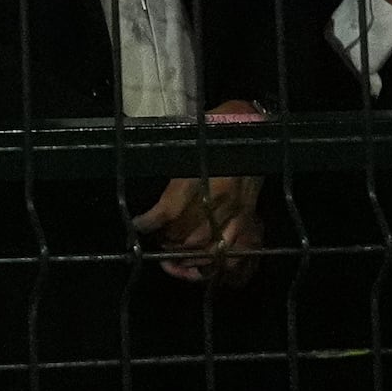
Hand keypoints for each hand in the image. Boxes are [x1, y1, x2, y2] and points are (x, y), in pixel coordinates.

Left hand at [130, 103, 265, 283]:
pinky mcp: (249, 215)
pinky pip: (232, 248)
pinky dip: (214, 260)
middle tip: (157, 239)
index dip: (150, 222)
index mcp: (199, 176)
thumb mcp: (186, 145)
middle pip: (186, 234)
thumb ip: (173, 174)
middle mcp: (218, 197)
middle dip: (167, 241)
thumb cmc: (215, 130)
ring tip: (173, 252)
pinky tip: (201, 263)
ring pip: (207, 245)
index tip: (139, 225)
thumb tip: (151, 195)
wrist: (253, 127)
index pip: (169, 210)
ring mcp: (236, 210)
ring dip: (186, 254)